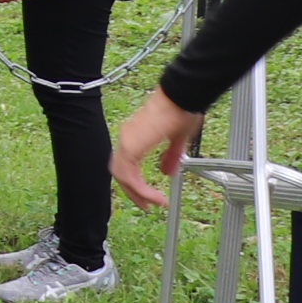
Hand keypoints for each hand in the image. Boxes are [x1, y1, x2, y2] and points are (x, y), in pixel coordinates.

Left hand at [110, 92, 202, 207]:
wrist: (182, 96)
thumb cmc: (181, 110)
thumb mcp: (177, 139)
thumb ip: (170, 156)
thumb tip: (167, 172)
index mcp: (135, 136)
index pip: (125, 165)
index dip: (133, 183)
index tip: (144, 196)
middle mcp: (127, 138)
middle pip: (120, 173)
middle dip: (131, 192)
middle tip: (145, 205)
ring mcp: (127, 140)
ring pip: (122, 175)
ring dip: (135, 193)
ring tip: (150, 203)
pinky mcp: (131, 145)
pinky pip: (128, 173)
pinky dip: (139, 187)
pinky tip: (151, 195)